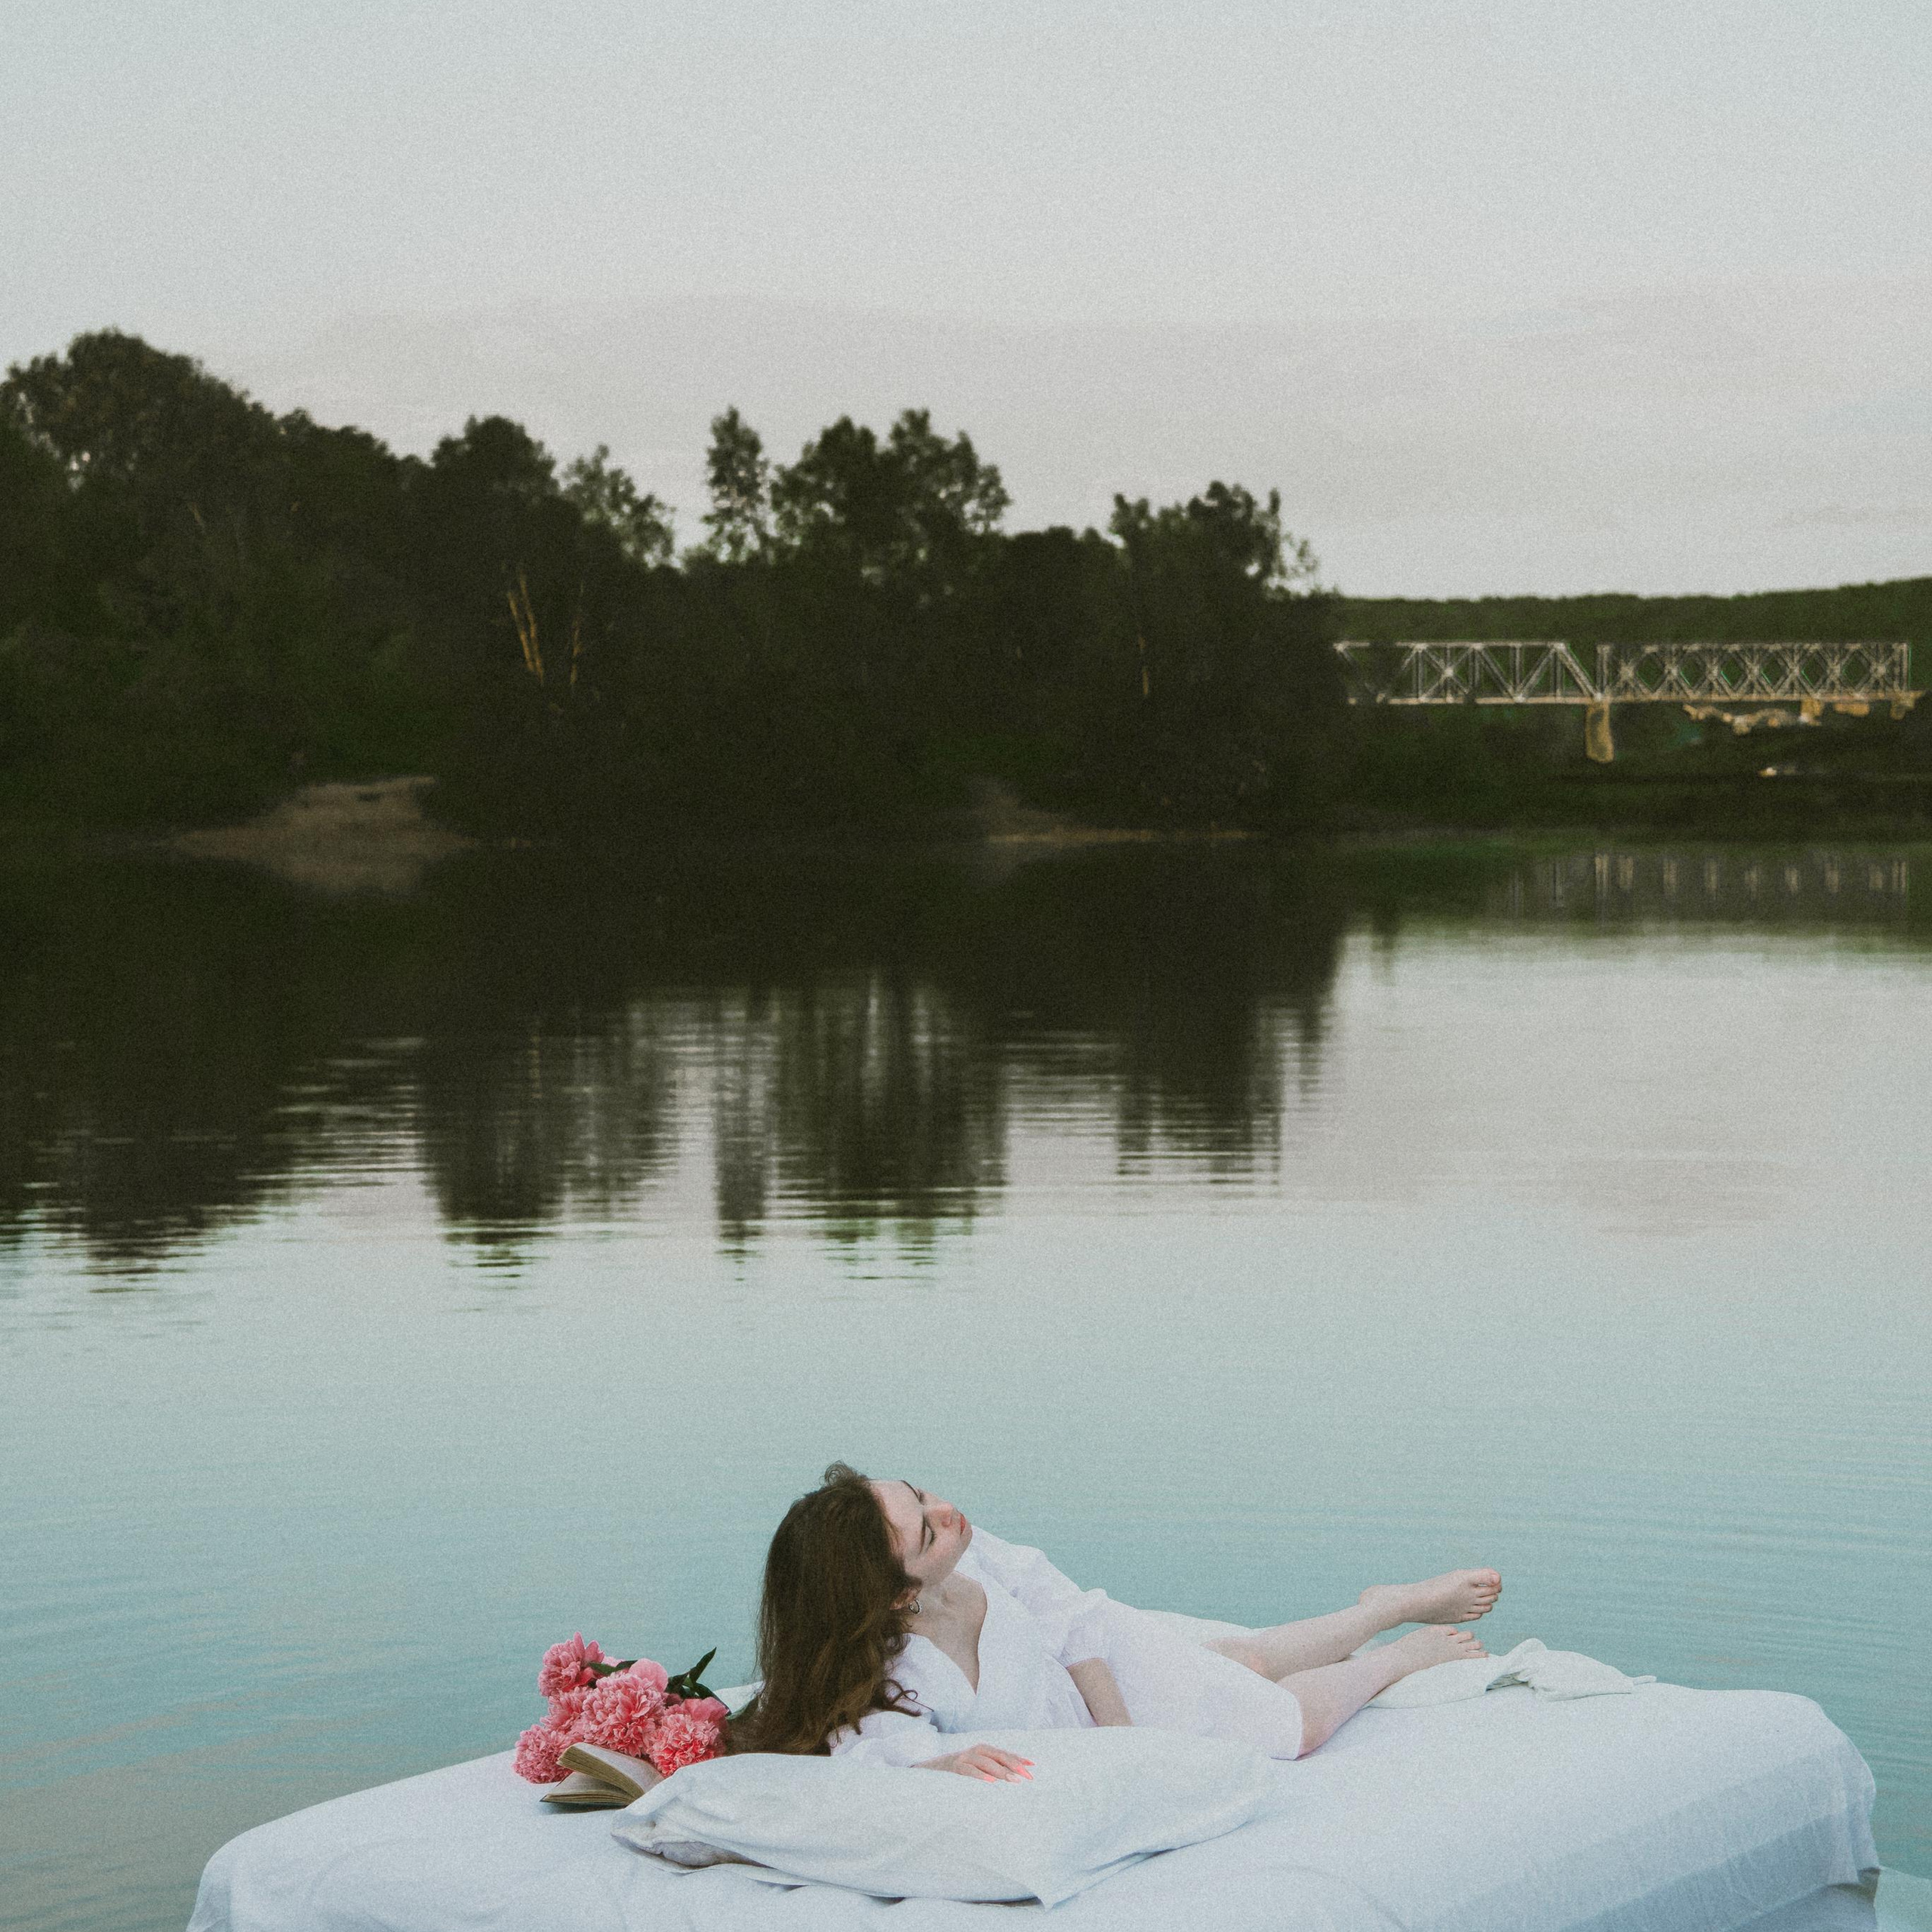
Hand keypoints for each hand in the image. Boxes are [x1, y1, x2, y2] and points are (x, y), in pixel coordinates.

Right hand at [915, 1745, 1033, 1781]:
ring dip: (1001, 1771)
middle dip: (1014, 1765)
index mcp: (983, 1750)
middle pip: (998, 1756)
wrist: (932, 1769)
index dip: (1018, 1759)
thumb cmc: (961, 1770)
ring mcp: (965, 1757)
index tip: (1032, 1767)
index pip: (1004, 1754)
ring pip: (986, 1762)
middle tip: (1027, 1777)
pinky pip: (969, 1771)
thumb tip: (1016, 1776)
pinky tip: (991, 1783)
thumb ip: (994, 1769)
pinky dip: (981, 1775)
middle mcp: (976, 1751)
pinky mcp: (955, 1767)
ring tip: (1014, 1780)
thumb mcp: (978, 1767)